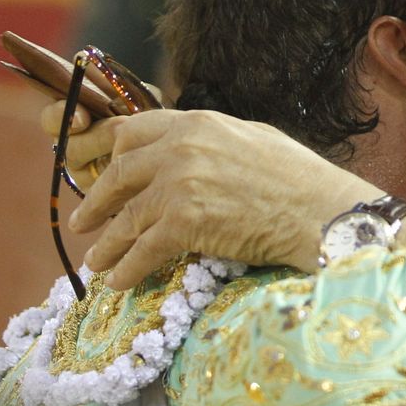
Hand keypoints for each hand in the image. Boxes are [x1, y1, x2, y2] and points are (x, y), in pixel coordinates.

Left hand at [45, 105, 381, 288]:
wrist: (320, 211)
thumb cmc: (299, 179)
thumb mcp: (252, 138)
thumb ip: (212, 140)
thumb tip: (192, 149)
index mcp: (197, 122)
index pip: (133, 131)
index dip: (112, 156)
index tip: (105, 176)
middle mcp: (181, 147)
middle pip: (120, 174)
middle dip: (98, 202)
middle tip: (84, 222)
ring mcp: (179, 183)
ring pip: (127, 217)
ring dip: (108, 243)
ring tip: (97, 261)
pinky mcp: (184, 221)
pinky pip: (142, 249)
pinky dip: (127, 269)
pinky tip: (118, 282)